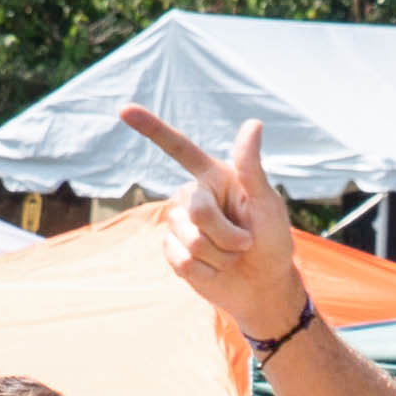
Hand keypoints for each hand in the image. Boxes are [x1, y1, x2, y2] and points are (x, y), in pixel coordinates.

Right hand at [124, 109, 305, 336]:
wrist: (263, 286)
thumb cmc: (272, 241)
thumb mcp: (267, 203)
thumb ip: (251, 167)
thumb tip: (253, 123)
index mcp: (214, 177)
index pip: (178, 149)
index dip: (151, 128)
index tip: (123, 109)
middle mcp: (192, 197)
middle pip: (195, 210)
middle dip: (225, 233)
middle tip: (245, 242)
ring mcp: (180, 226)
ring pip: (188, 239)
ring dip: (218, 254)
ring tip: (231, 256)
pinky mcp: (173, 252)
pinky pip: (180, 260)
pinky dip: (206, 271)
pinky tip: (216, 270)